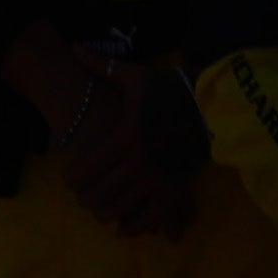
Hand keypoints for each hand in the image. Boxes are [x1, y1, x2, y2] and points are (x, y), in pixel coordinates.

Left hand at [2, 25, 181, 233]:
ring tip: (98, 208)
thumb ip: (102, 67)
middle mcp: (139, 159)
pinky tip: (122, 229)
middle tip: (81, 196)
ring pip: (121, 206)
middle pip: (100, 191)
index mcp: (124, 135)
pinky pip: (150, 217)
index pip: (88, 167)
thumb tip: (74, 48)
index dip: (73, 178)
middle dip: (85, 197)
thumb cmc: (168, 90)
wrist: (209, 104)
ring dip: (104, 211)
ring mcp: (158, 176)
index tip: (68, 179)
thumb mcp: (134, 76)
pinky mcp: (175, 187)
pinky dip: (133, 227)